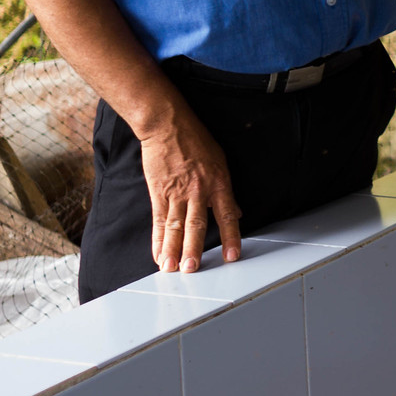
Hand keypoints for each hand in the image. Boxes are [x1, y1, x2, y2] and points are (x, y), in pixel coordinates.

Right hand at [139, 108, 241, 271]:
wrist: (167, 126)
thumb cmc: (196, 141)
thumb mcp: (221, 162)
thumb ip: (227, 191)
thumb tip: (237, 212)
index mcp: (219, 183)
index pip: (227, 215)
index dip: (231, 237)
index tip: (232, 256)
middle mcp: (198, 191)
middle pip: (197, 225)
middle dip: (194, 249)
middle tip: (192, 269)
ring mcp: (176, 192)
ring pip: (175, 226)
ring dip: (172, 249)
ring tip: (171, 268)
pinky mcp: (158, 192)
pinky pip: (159, 220)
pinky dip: (158, 239)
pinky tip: (158, 254)